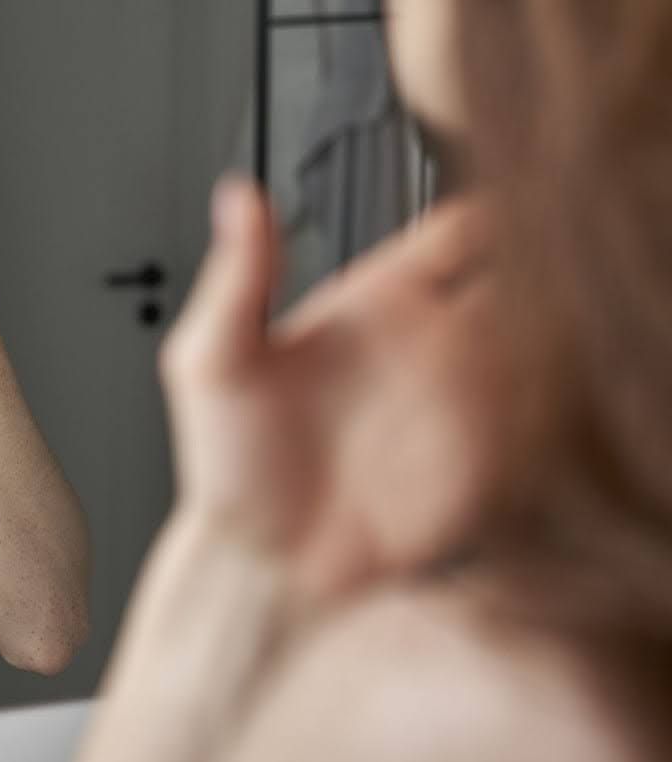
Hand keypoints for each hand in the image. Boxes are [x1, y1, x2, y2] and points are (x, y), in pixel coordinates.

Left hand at [159, 177, 520, 603]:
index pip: (457, 235)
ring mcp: (466, 401)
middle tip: (519, 289)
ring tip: (503, 358)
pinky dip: (549, 408)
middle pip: (521, 280)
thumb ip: (238, 275)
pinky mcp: (488, 460)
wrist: (262, 566)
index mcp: (376, 301)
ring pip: (544, 346)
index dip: (488, 215)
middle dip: (540, 273)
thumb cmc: (227, 465)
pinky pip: (544, 422)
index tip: (498, 217)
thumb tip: (238, 195)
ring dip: (548, 342)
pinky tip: (514, 409)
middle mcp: (431, 342)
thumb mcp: (212, 360)